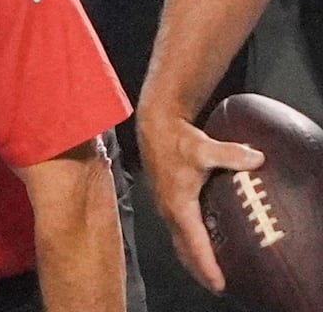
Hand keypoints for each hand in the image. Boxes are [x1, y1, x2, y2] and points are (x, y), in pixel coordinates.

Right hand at [138, 114, 264, 291]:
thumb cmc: (176, 139)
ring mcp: (166, 206)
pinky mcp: (167, 200)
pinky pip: (177, 231)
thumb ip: (231, 154)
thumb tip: (258, 158)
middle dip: (199, 270)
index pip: (194, 244)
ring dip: (193, 259)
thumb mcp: (205, 147)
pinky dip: (189, 244)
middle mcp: (169, 210)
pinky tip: (200, 242)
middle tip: (217, 285)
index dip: (207, 266)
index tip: (219, 283)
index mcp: (178, 205)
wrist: (155, 127)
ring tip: (209, 271)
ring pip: (179, 242)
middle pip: (184, 250)